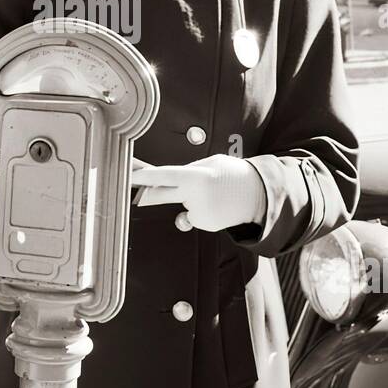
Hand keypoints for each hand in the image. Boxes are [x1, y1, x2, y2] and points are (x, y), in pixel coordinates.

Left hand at [130, 154, 266, 232]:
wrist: (259, 194)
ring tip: (213, 193)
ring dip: (190, 198)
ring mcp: (199, 212)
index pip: (162, 175)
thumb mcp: (211, 163)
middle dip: (147, 192)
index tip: (127, 175)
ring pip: (182, 203)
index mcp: (195, 176)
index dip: (142, 176)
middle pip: (161, 194)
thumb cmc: (233, 173)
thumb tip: (165, 180)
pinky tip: (218, 204)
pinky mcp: (205, 224)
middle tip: (135, 191)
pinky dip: (202, 209)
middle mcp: (194, 196)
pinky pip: (193, 214)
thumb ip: (188, 172)